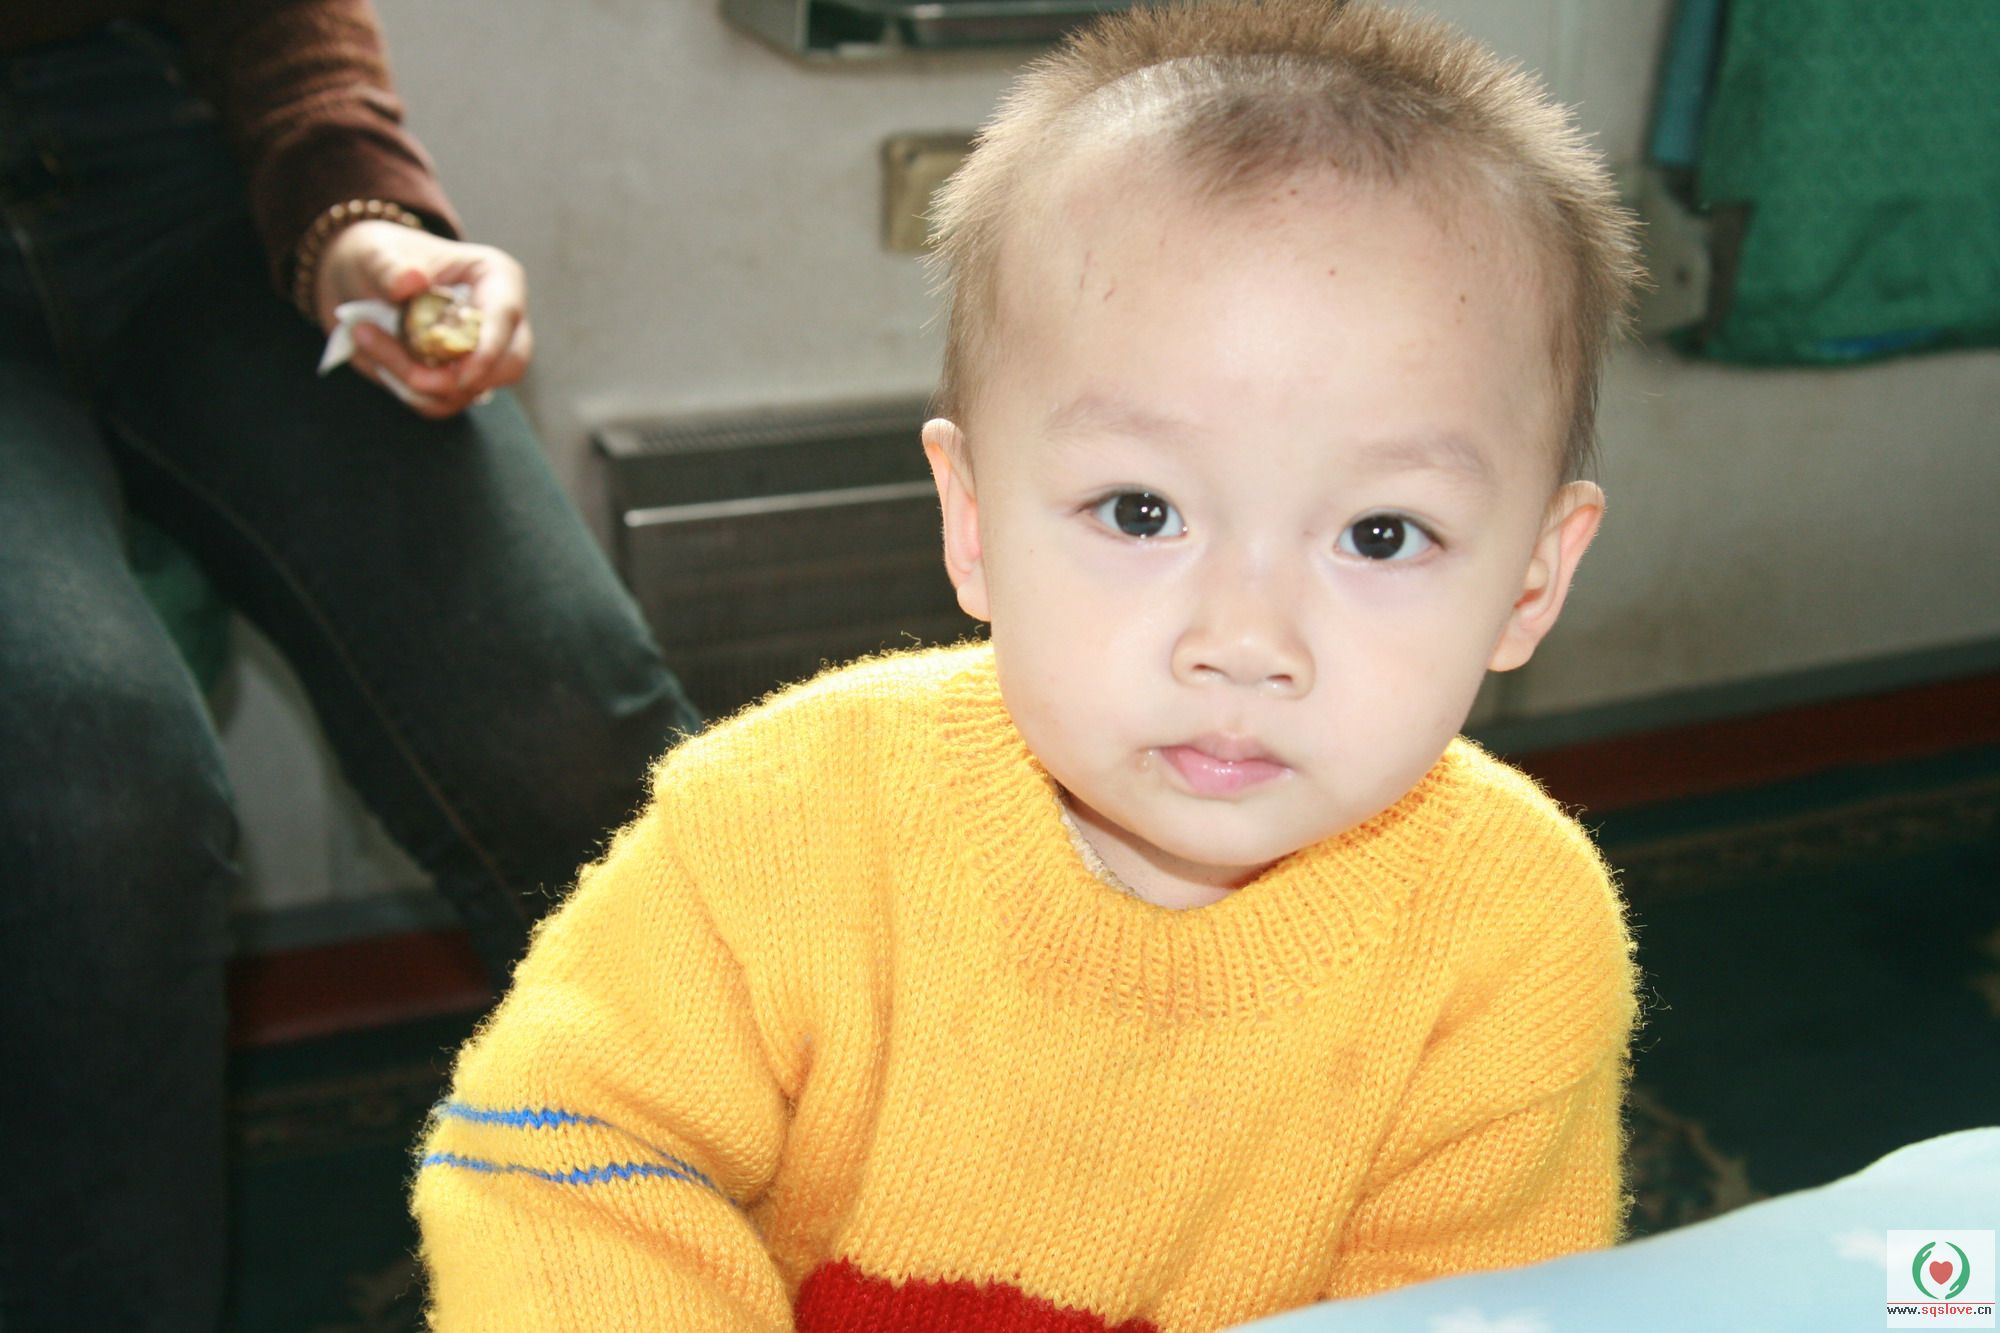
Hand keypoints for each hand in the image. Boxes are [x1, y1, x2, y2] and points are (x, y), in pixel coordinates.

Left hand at [312, 220, 535, 417]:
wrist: (361, 282)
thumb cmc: (378, 258)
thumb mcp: (375, 254)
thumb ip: (390, 268)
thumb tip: (411, 280)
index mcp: (496, 278)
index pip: (506, 316)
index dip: (489, 349)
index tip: (461, 376)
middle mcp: (500, 321)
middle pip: (508, 366)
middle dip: (458, 378)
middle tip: (408, 372)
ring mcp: (484, 355)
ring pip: (468, 390)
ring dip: (415, 380)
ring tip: (365, 337)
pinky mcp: (461, 381)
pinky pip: (442, 403)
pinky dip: (407, 390)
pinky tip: (378, 356)